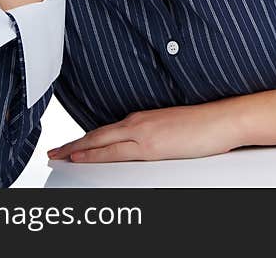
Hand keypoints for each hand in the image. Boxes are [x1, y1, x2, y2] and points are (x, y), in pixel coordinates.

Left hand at [47, 101, 244, 161]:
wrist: (222, 119)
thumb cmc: (205, 124)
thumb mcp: (173, 128)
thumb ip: (154, 135)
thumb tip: (144, 145)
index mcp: (143, 118)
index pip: (107, 131)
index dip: (86, 139)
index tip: (70, 145)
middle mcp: (138, 123)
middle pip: (97, 135)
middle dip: (73, 144)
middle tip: (53, 151)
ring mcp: (143, 133)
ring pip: (100, 142)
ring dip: (77, 149)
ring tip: (59, 155)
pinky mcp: (150, 146)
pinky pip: (115, 152)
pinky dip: (94, 153)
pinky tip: (81, 156)